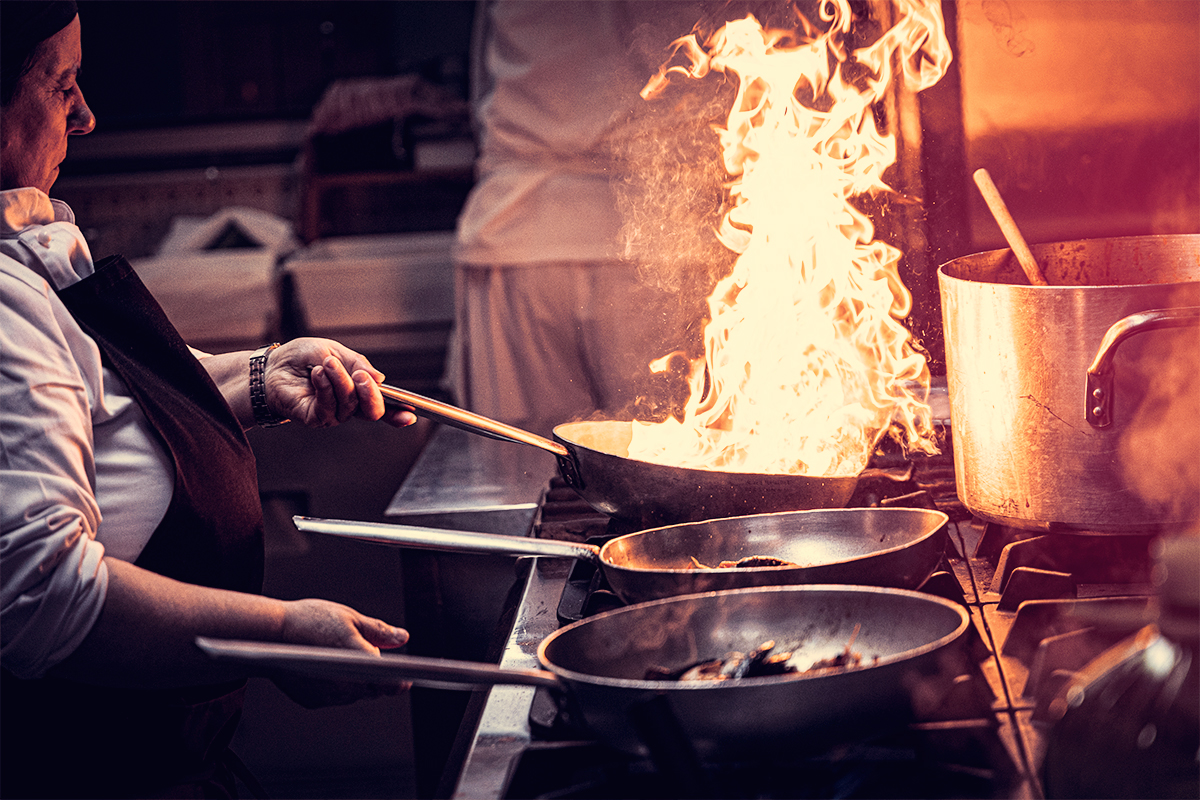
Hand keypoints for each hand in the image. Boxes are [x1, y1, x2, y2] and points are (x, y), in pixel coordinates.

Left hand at [265, 338, 415, 427]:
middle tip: (361, 376)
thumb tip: (379, 379)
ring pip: (350, 405)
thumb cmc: (302, 358)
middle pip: (373, 411)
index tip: (411, 412)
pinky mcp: (314, 418)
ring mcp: (332, 414)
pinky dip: (326, 388)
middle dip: (371, 394)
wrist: (271, 365)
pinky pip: (329, 408)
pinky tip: (317, 374)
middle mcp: (348, 406)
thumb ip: (357, 364)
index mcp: (357, 390)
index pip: (382, 404)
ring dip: (341, 381)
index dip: (398, 411)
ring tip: (327, 364)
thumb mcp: (334, 351)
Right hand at [270, 597, 410, 708]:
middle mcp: (344, 683)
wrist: (269, 634)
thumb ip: (378, 632)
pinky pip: (334, 698)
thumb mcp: (350, 618)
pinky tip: (329, 670)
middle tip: (374, 662)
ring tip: (347, 661)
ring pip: (353, 695)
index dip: (399, 683)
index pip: (388, 682)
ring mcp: (327, 695)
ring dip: (357, 683)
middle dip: (376, 678)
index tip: (407, 681)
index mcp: (358, 660)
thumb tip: (402, 638)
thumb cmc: (310, 620)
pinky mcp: (312, 701)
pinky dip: (337, 687)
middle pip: (371, 690)